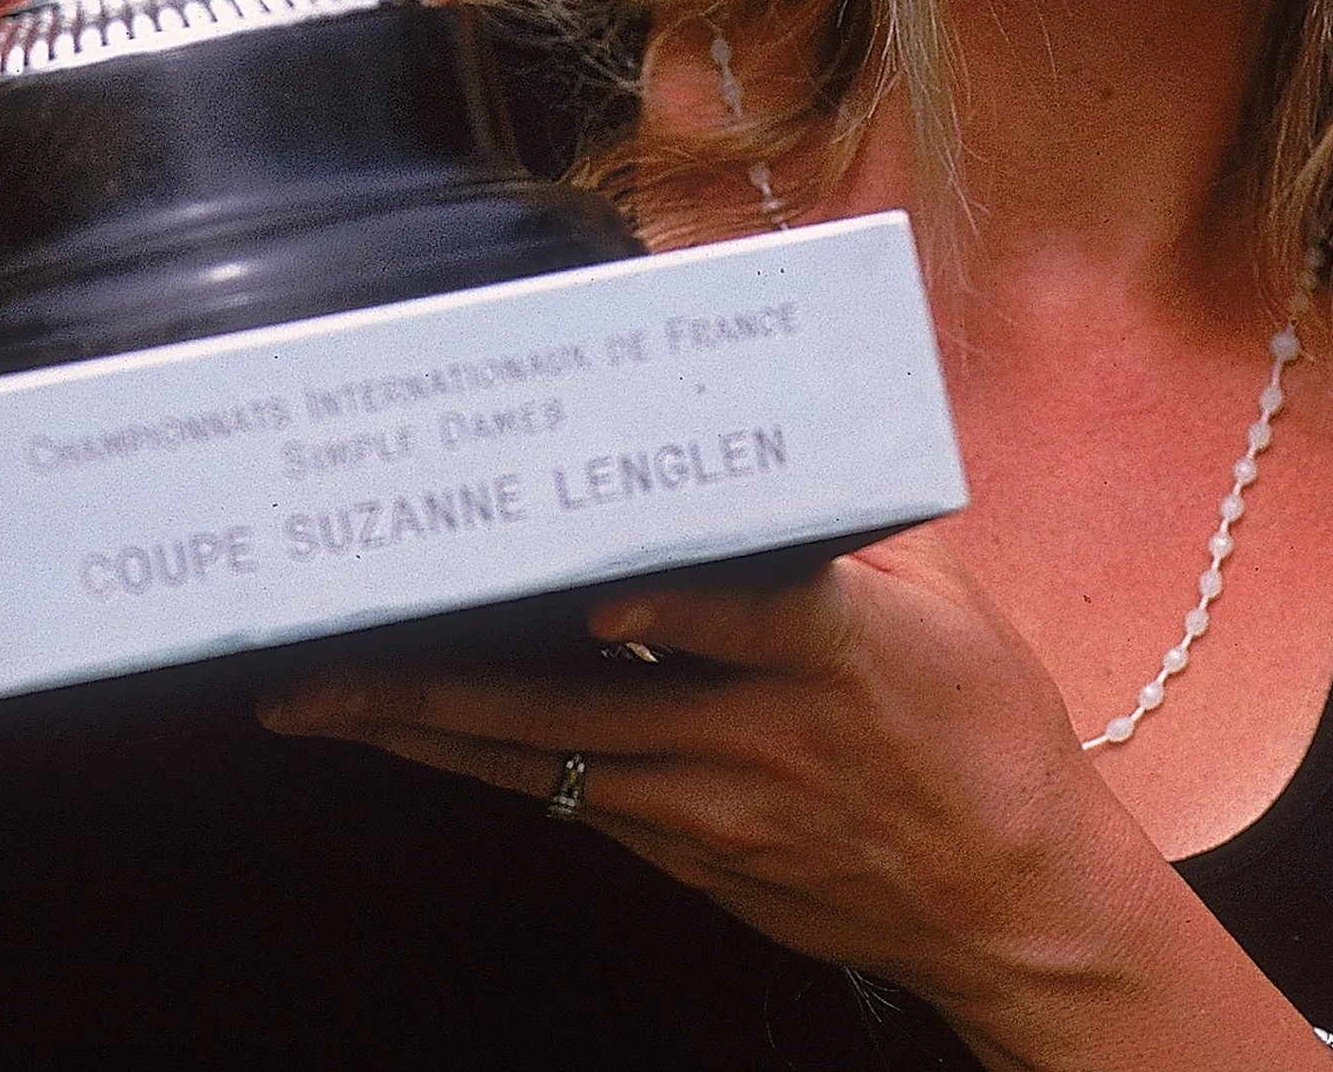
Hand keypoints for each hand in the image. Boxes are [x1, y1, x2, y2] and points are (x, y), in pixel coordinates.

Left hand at [255, 529, 1198, 1054]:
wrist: (1013, 908)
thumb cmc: (987, 734)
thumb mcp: (951, 605)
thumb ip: (846, 525)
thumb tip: (767, 426)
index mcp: (844, 652)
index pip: (748, 619)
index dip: (671, 612)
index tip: (595, 600)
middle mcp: (767, 737)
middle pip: (583, 711)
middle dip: (440, 688)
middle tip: (324, 665)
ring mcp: (719, 811)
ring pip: (547, 765)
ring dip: (427, 732)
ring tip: (320, 704)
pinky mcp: (697, 861)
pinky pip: (574, 802)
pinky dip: (492, 764)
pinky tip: (416, 736)